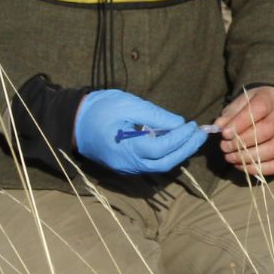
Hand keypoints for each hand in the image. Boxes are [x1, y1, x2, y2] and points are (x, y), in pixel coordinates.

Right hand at [73, 90, 206, 175]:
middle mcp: (128, 164)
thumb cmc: (100, 109)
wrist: (73, 121)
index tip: (193, 125)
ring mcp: (126, 168)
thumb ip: (155, 116)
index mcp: (127, 149)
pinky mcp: (124, 166)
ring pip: (159, 166)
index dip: (181, 138)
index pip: (162, 148)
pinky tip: (174, 142)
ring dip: (177, 153)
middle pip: (165, 163)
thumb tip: (179, 124)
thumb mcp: (129, 105)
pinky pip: (150, 164)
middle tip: (200, 135)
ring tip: (191, 138)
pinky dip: (165, 155)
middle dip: (185, 149)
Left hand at [214, 86, 273, 177]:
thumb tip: (219, 127)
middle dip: (243, 142)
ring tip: (231, 158)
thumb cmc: (252, 107)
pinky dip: (259, 169)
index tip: (225, 133)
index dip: (241, 122)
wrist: (273, 110)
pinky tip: (244, 166)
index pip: (259, 108)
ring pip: (273, 149)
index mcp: (271, 97)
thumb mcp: (239, 104)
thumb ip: (230, 114)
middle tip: (225, 147)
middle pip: (267, 131)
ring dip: (249, 157)